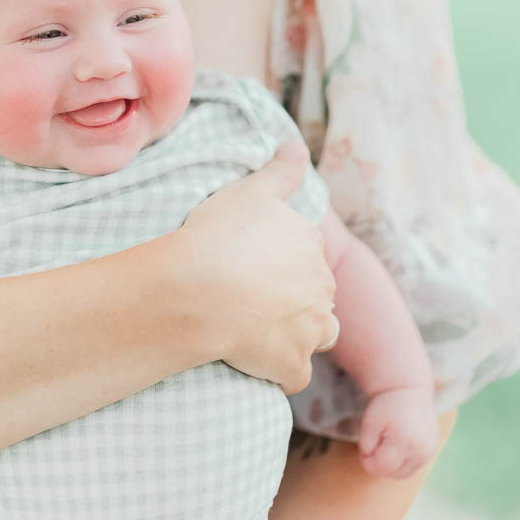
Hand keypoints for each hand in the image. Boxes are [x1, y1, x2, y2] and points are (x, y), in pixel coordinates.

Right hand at [176, 138, 337, 394]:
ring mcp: (309, 329)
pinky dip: (279, 371)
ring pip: (319, 334)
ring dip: (301, 334)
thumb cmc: (220, 235)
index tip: (255, 262)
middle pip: (317, 294)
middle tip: (253, 295)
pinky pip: (292, 374)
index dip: (283, 259)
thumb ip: (280, 170)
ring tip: (264, 330)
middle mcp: (321, 287)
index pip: (308, 253)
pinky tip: (256, 363)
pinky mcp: (291, 366)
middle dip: (296, 296)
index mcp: (311, 245)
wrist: (198, 291)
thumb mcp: (250, 190)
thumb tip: (296, 145)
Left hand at [356, 386, 439, 479]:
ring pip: (402, 474)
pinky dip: (401, 462)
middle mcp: (421, 449)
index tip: (364, 447)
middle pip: (392, 473)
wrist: (409, 391)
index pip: (381, 467)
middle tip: (375, 443)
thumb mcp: (369, 423)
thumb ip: (367, 448)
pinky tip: (397, 445)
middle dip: (379, 463)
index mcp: (404, 440)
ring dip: (391, 465)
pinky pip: (412, 467)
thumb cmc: (386, 406)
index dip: (368, 461)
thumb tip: (371, 467)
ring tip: (386, 444)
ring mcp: (429, 452)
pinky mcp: (432, 451)